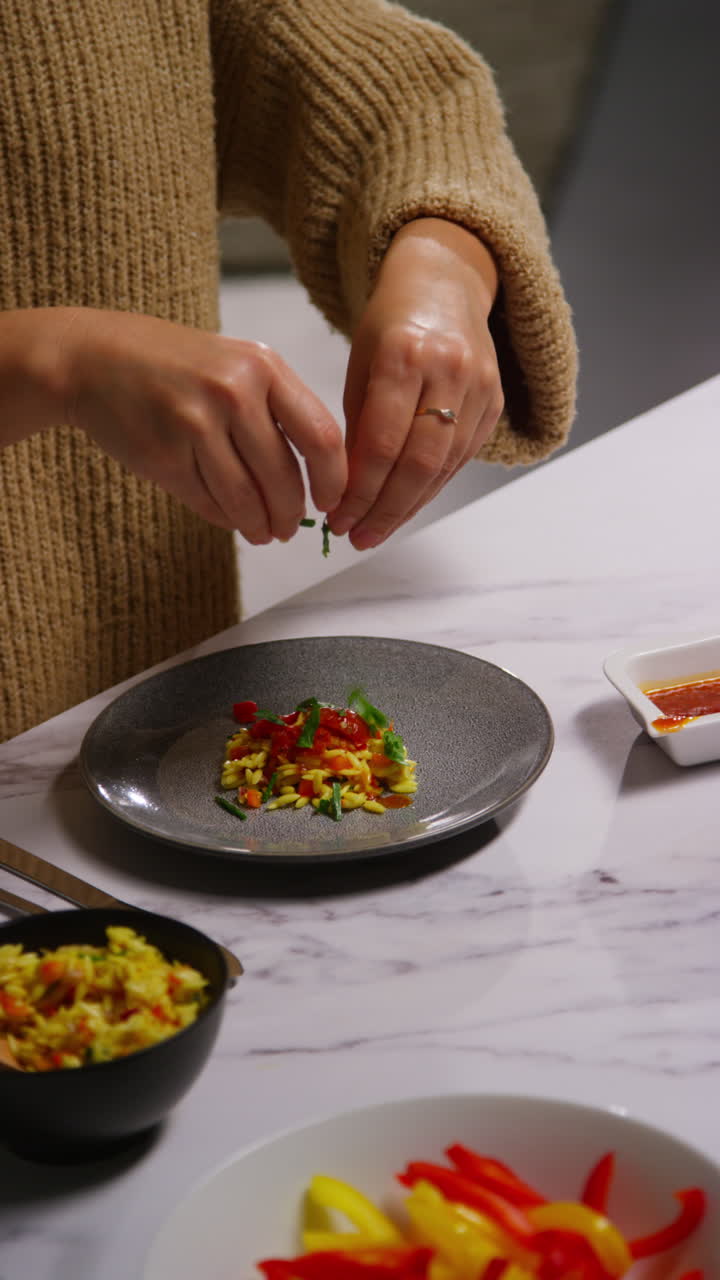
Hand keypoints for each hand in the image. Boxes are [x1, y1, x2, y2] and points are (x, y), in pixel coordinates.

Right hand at [1, 308, 346, 542]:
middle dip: (293, 514)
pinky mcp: (165, 456)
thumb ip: (279, 408)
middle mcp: (233, 392)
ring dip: (261, 526)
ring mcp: (196, 424)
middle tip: (291, 527)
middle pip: (285, 477)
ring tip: (265, 532)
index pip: (321, 437)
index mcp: (263, 366)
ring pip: (247, 498)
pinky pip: (209, 503)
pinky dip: (226, 519)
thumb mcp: (236, 364)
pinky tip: (234, 521)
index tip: (332, 501)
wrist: (94, 359)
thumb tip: (321, 474)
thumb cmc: (176, 365)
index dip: (333, 480)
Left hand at [328, 218, 502, 549]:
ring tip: (375, 530)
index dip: (359, 491)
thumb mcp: (360, 366)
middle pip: (418, 463)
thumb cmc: (392, 326)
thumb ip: (357, 426)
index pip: (381, 444)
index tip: (337, 518)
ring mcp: (479, 387)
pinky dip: (429, 488)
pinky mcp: (494, 402)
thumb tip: (348, 492)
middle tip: (356, 536)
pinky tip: (404, 506)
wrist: (446, 283)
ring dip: (407, 508)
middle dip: (384, 509)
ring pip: (443, 468)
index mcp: (404, 355)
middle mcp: (448, 370)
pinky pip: (460, 460)